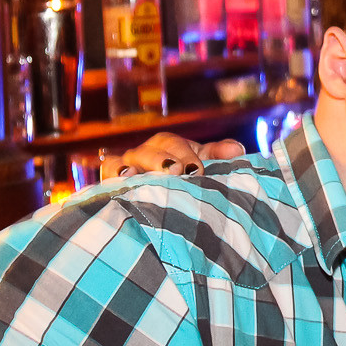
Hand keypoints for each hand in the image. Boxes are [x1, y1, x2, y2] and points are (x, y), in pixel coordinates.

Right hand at [99, 134, 242, 182]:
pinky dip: (111, 178)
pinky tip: (121, 184)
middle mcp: (145, 153)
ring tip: (137, 175)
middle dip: (162, 160)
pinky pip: (107, 176)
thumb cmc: (185, 177)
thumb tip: (239, 149)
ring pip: (124, 162)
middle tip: (176, 172)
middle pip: (149, 151)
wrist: (161, 201)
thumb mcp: (201, 164)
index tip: (198, 170)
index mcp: (167, 145)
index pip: (174, 144)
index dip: (186, 154)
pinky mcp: (111, 183)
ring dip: (131, 168)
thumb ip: (219, 154)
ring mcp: (126, 168)